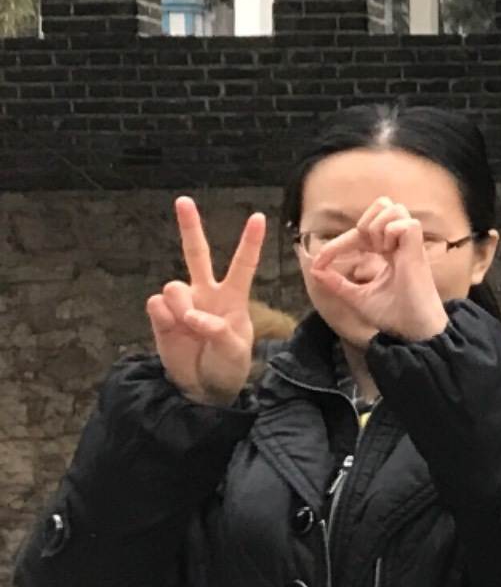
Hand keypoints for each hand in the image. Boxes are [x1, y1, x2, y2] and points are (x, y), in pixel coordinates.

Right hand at [150, 196, 265, 405]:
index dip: (249, 242)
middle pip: (196, 253)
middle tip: (183, 200)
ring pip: (174, 286)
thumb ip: (218, 332)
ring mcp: (181, 302)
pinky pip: (156, 304)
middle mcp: (205, 292)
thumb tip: (194, 316)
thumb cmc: (227, 365)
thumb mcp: (234, 352)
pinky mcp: (160, 315)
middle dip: (189, 226)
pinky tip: (173, 328)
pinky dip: (165, 317)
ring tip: (189, 328)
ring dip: (182, 306)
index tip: (258, 216)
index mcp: (232, 297)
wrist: (202, 385)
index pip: (243, 264)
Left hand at [300, 197, 449, 342]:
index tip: (321, 261)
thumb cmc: (393, 316)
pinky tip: (388, 252)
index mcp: (390, 252)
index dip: (338, 242)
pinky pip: (406, 223)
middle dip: (366, 222)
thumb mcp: (356, 297)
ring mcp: (410, 245)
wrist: (414, 332)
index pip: (362, 230)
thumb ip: (336, 283)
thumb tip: (314, 270)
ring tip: (378, 250)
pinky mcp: (418, 251)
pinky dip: (390, 232)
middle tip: (365, 248)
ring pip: (395, 208)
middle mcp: (401, 245)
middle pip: (385, 205)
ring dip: (377, 226)